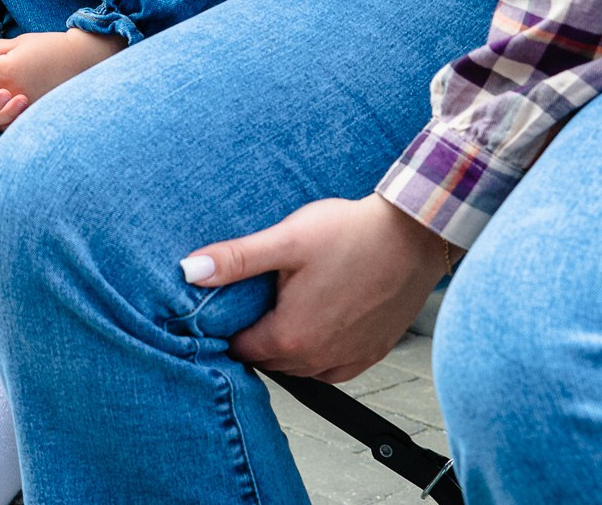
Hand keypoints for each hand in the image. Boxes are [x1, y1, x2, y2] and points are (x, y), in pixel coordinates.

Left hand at [0, 27, 118, 110]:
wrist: (81, 60)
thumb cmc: (50, 47)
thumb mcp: (21, 42)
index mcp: (7, 68)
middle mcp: (13, 89)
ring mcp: (24, 104)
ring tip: (8, 84)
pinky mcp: (33, 113)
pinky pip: (10, 117)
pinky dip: (8, 110)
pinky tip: (16, 99)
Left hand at [183, 195, 457, 381]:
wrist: (412, 236)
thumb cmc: (350, 234)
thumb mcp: (284, 240)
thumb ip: (235, 260)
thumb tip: (189, 270)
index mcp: (290, 338)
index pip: (240, 350)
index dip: (227, 329)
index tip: (226, 306)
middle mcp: (318, 360)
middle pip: (269, 360)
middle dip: (256, 336)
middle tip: (252, 301)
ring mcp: (348, 359)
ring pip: (300, 366)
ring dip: (287, 345)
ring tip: (283, 307)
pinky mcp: (372, 352)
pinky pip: (333, 367)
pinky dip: (318, 352)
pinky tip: (316, 322)